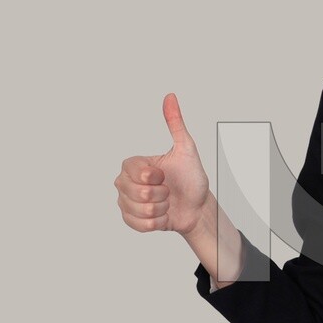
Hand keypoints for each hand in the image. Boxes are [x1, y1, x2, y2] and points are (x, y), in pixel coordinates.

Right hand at [114, 93, 211, 236]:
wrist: (197, 207)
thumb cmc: (191, 178)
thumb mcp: (186, 149)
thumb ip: (175, 123)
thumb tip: (170, 97)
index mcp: (134, 164)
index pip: (136, 172)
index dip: (154, 177)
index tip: (164, 175)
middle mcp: (125, 182)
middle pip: (137, 193)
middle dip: (161, 194)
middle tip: (168, 190)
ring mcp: (126, 202)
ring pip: (141, 210)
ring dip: (161, 209)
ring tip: (166, 202)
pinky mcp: (131, 220)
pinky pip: (141, 224)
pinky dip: (157, 222)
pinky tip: (163, 215)